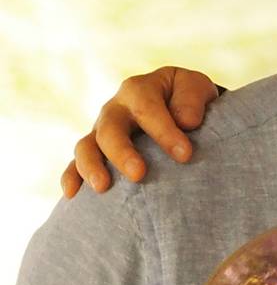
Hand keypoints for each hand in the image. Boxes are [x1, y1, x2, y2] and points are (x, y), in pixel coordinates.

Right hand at [61, 67, 218, 196]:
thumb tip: (186, 121)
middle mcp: (115, 109)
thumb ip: (193, 98)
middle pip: (110, 129)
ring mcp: (101, 131)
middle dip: (122, 152)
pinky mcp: (95, 151)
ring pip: (86, 146)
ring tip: (102, 188)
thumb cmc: (188, 99)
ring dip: (91, 166)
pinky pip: (75, 164)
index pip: (146, 109)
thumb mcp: (196, 88)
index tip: (185, 155)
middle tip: (138, 175)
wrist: (177, 105)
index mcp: (139, 90)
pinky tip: (73, 196)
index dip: (164, 132)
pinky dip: (71, 178)